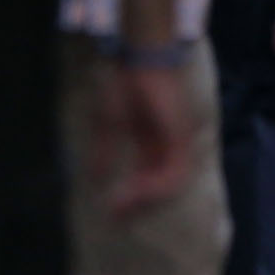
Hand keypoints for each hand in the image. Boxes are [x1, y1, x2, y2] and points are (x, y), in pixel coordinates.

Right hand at [105, 53, 195, 216]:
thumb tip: (94, 180)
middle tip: (116, 218)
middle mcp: (169, 144)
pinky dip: (156, 188)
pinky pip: (174, 175)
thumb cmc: (126, 80)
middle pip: (160, 186)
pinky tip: (136, 192)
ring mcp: (178, 142)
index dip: (131, 197)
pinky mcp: (181, 138)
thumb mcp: (109, 123)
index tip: (111, 211)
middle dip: (138, 205)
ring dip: (145, 200)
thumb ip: (104, 152)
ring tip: (122, 206)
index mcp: (154, 140)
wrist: (140, 56)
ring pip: (169, 186)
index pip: (148, 178)